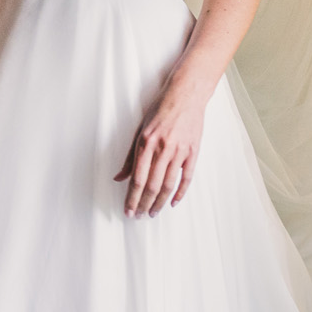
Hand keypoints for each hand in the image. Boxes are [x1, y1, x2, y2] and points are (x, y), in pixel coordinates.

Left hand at [115, 83, 204, 216]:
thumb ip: (130, 156)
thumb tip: (119, 178)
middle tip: (138, 216)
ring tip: (153, 213)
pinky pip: (187, 177)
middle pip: (152, 185)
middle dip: (144, 204)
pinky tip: (173, 202)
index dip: (132, 197)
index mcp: (146, 143)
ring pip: (168, 185)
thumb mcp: (140, 129)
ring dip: (159, 202)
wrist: (186, 95)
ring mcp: (179, 151)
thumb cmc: (160, 110)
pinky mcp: (193, 152)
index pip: (137, 178)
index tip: (128, 210)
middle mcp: (163, 149)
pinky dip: (180, 192)